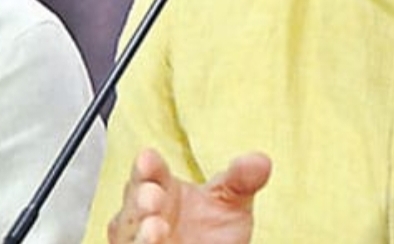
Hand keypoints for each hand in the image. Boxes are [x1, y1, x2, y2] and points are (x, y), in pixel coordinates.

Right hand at [106, 147, 271, 243]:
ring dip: (142, 234)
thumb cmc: (212, 227)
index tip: (147, 158)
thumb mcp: (231, 200)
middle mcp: (143, 217)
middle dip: (142, 199)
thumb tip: (260, 161)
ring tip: (155, 228)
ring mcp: (142, 243)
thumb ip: (243, 180)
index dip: (147, 165)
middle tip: (152, 196)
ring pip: (133, 238)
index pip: (149, 171)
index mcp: (161, 187)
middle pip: (135, 205)